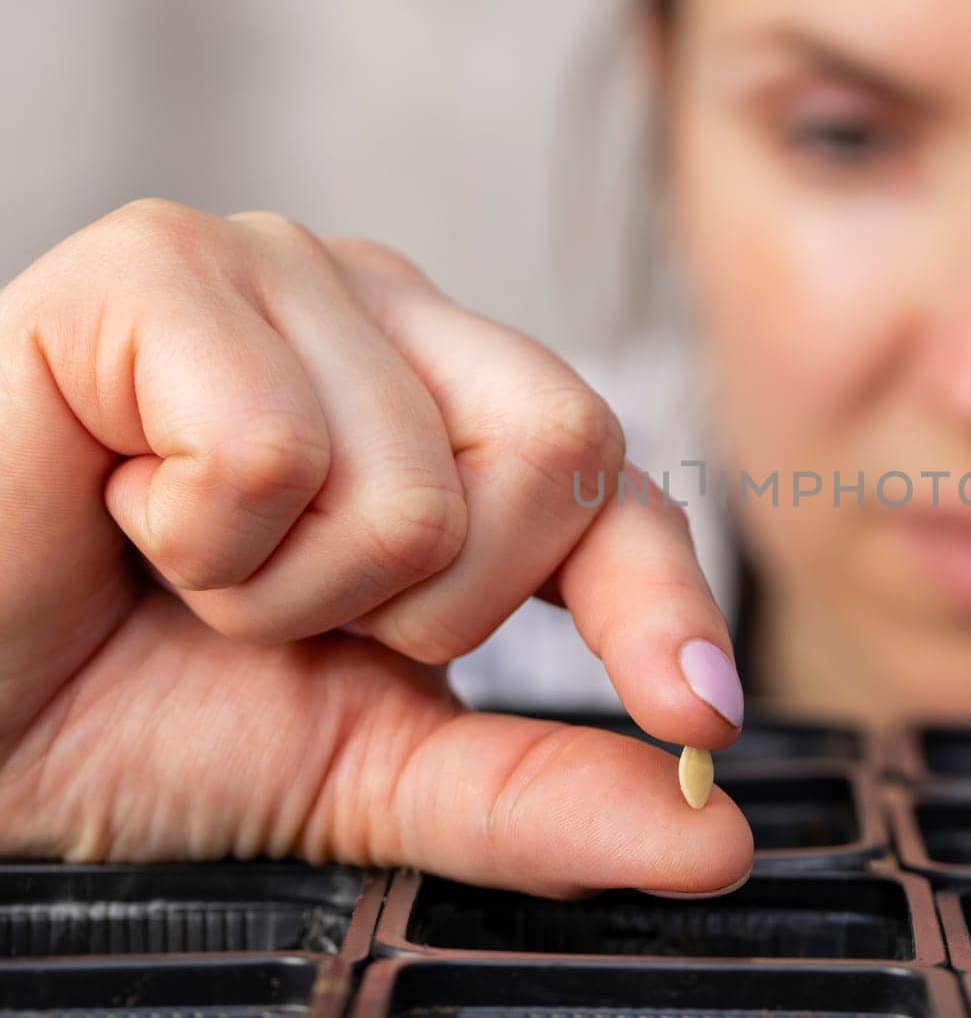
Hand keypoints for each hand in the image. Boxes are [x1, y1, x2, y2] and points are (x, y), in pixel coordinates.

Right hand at [0, 199, 751, 898]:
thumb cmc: (134, 706)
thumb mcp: (368, 769)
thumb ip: (538, 795)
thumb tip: (712, 840)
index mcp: (451, 409)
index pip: (618, 485)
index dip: (664, 603)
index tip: (698, 715)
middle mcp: (389, 317)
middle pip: (563, 449)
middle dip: (430, 608)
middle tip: (294, 616)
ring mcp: (280, 273)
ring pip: (416, 481)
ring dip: (287, 593)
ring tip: (187, 568)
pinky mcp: (158, 267)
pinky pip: (275, 452)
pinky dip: (196, 541)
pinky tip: (122, 512)